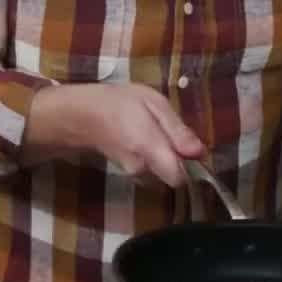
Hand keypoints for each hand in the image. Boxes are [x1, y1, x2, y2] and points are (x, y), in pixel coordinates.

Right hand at [27, 82, 206, 185]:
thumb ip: (177, 130)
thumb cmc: (118, 103)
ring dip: (164, 157)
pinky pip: (151, 169)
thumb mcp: (153, 103)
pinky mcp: (128, 173)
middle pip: (173, 175)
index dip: (191, 165)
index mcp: (151, 150)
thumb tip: (200, 152)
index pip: (181, 178)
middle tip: (167, 130)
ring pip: (162, 172)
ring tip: (153, 131)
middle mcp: (143, 169)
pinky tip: (142, 138)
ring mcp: (134, 174)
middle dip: (177, 157)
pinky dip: (152, 157)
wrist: (81, 115)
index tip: (188, 147)